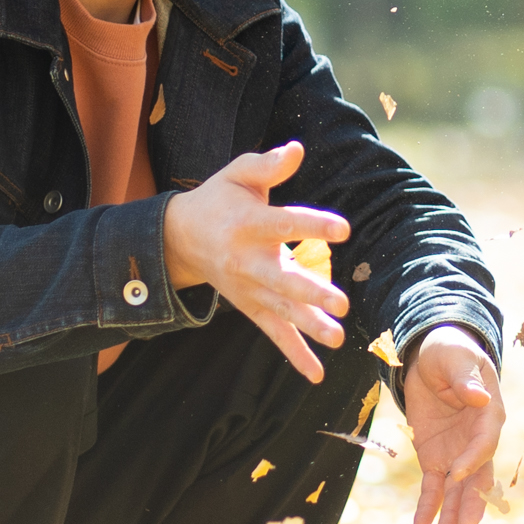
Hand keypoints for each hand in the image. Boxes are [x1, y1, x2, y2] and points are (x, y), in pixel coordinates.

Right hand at [161, 142, 351, 381]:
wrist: (179, 238)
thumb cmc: (219, 199)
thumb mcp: (238, 174)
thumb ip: (267, 164)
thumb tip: (297, 149)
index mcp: (247, 224)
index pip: (284, 224)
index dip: (313, 226)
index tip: (344, 229)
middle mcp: (246, 261)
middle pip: (281, 278)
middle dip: (311, 292)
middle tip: (341, 302)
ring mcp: (247, 289)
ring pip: (280, 311)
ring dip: (308, 326)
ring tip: (337, 338)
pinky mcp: (250, 307)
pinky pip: (273, 333)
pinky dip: (294, 354)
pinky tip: (317, 373)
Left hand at [402, 329, 503, 523]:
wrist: (431, 357)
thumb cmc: (450, 352)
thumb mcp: (456, 357)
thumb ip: (466, 377)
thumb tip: (478, 396)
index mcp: (489, 414)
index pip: (485, 442)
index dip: (473, 459)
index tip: (456, 473)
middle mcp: (476, 440)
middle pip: (477, 476)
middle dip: (471, 503)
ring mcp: (457, 452)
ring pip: (457, 489)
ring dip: (451, 514)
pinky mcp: (435, 458)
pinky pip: (433, 487)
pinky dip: (427, 507)